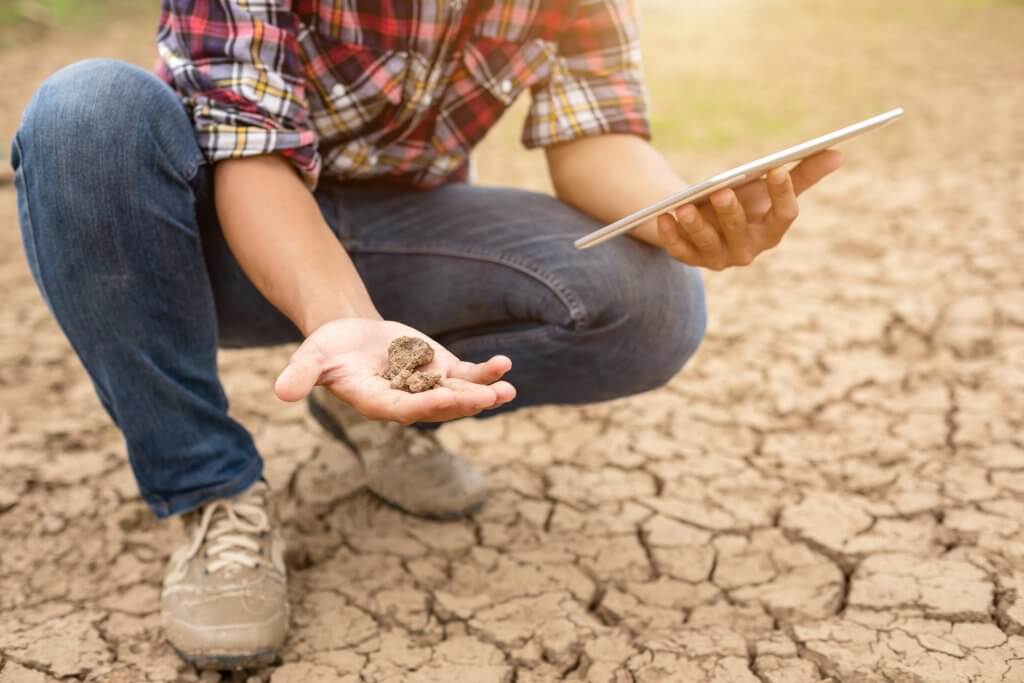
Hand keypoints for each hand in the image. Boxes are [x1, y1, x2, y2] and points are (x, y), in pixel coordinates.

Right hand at [274, 318, 515, 423]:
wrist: (350, 336)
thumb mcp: (311, 357)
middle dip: (463, 403)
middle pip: (439, 407)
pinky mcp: (441, 372)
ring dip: (483, 393)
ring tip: (507, 391)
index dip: (425, 406)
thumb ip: (301, 375)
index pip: (404, 409)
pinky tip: (505, 367)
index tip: (445, 400)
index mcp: (378, 403)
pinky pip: (467, 376)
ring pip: (459, 395)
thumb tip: (280, 391)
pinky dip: (486, 373)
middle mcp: (407, 401)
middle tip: (488, 399)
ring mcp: (428, 388)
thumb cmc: (328, 348)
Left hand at [657, 150, 842, 269]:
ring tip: (686, 207)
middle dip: (731, 213)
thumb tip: (838, 152)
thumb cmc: (745, 199)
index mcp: (772, 231)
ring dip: (696, 226)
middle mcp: (747, 250)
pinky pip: (680, 250)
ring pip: (708, 244)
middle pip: (741, 233)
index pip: (784, 216)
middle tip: (720, 192)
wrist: (708, 216)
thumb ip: (801, 173)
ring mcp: (717, 258)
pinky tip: (664, 217)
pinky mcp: (691, 258)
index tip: (775, 169)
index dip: (782, 194)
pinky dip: (671, 235)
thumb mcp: (768, 186)